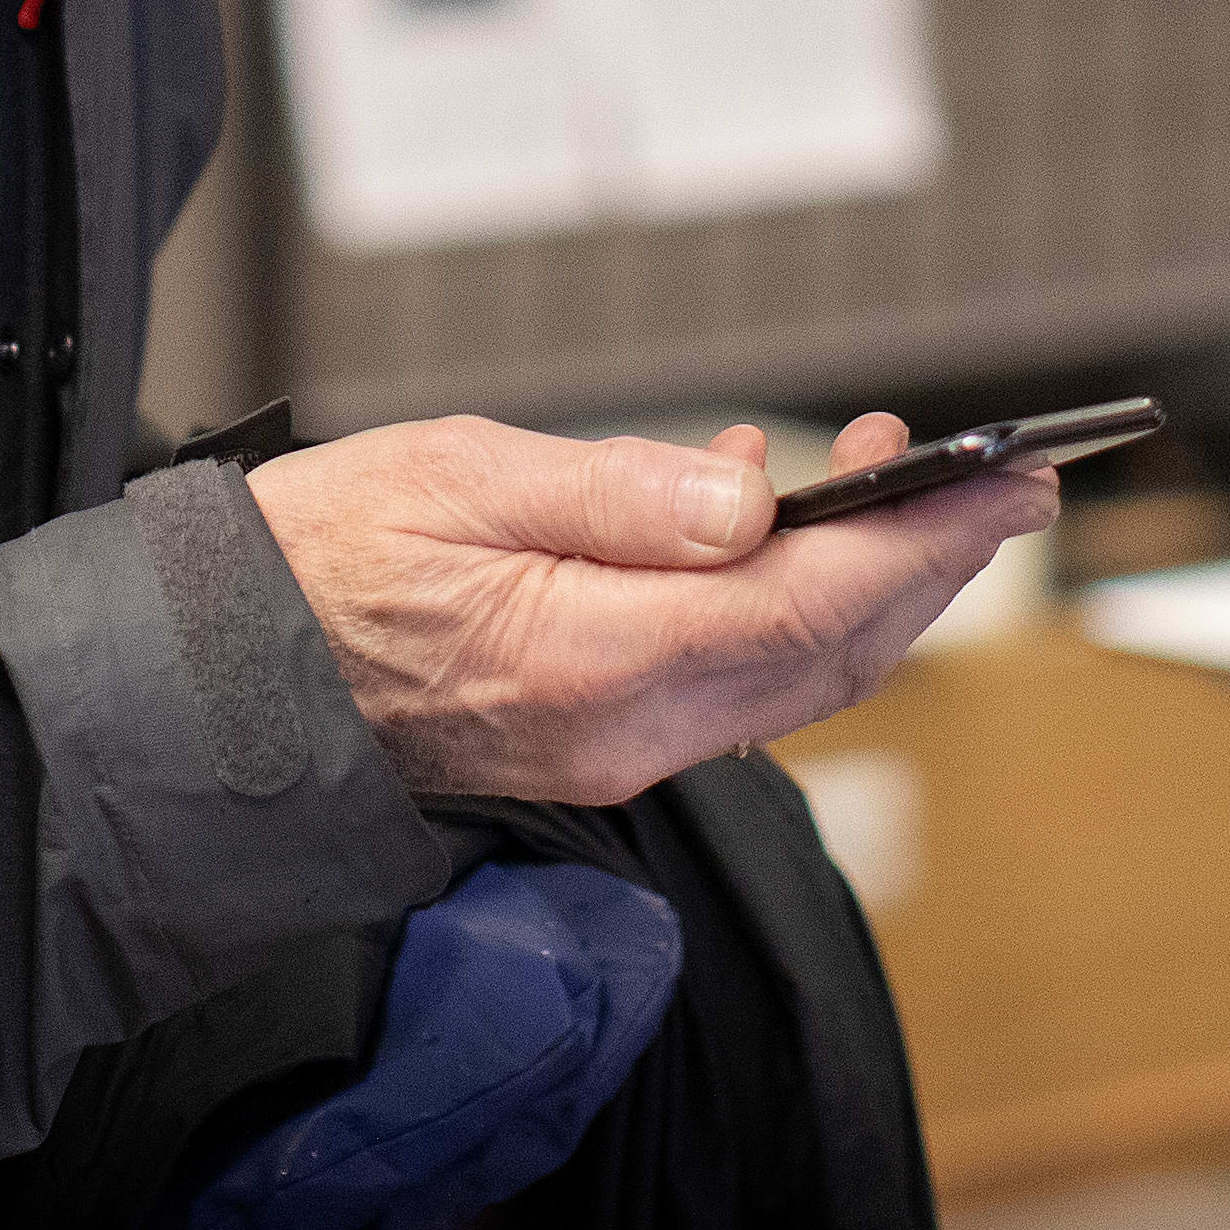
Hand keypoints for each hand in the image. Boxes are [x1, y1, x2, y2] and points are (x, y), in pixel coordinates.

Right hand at [245, 413, 1055, 804]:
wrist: (222, 671)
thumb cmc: (317, 557)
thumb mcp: (459, 475)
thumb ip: (615, 493)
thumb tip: (753, 499)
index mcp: (594, 661)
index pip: (809, 608)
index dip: (923, 546)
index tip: (1007, 487)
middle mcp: (623, 733)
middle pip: (829, 656)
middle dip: (926, 564)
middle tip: (996, 479)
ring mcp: (613, 754)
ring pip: (792, 677)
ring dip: (864, 585)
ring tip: (894, 479)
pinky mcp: (596, 748)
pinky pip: (729, 683)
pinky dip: (784, 610)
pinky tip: (762, 523)